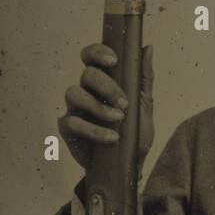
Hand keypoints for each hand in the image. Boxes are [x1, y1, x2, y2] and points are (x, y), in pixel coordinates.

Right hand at [58, 42, 153, 175]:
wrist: (128, 165)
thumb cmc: (133, 131)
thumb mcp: (144, 104)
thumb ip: (144, 77)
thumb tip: (147, 48)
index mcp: (102, 80)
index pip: (91, 56)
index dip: (98, 52)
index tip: (114, 61)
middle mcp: (85, 90)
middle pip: (87, 75)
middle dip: (107, 86)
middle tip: (124, 103)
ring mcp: (74, 109)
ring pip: (74, 94)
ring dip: (98, 106)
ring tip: (118, 119)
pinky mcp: (68, 129)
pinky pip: (72, 122)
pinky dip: (94, 130)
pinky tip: (111, 137)